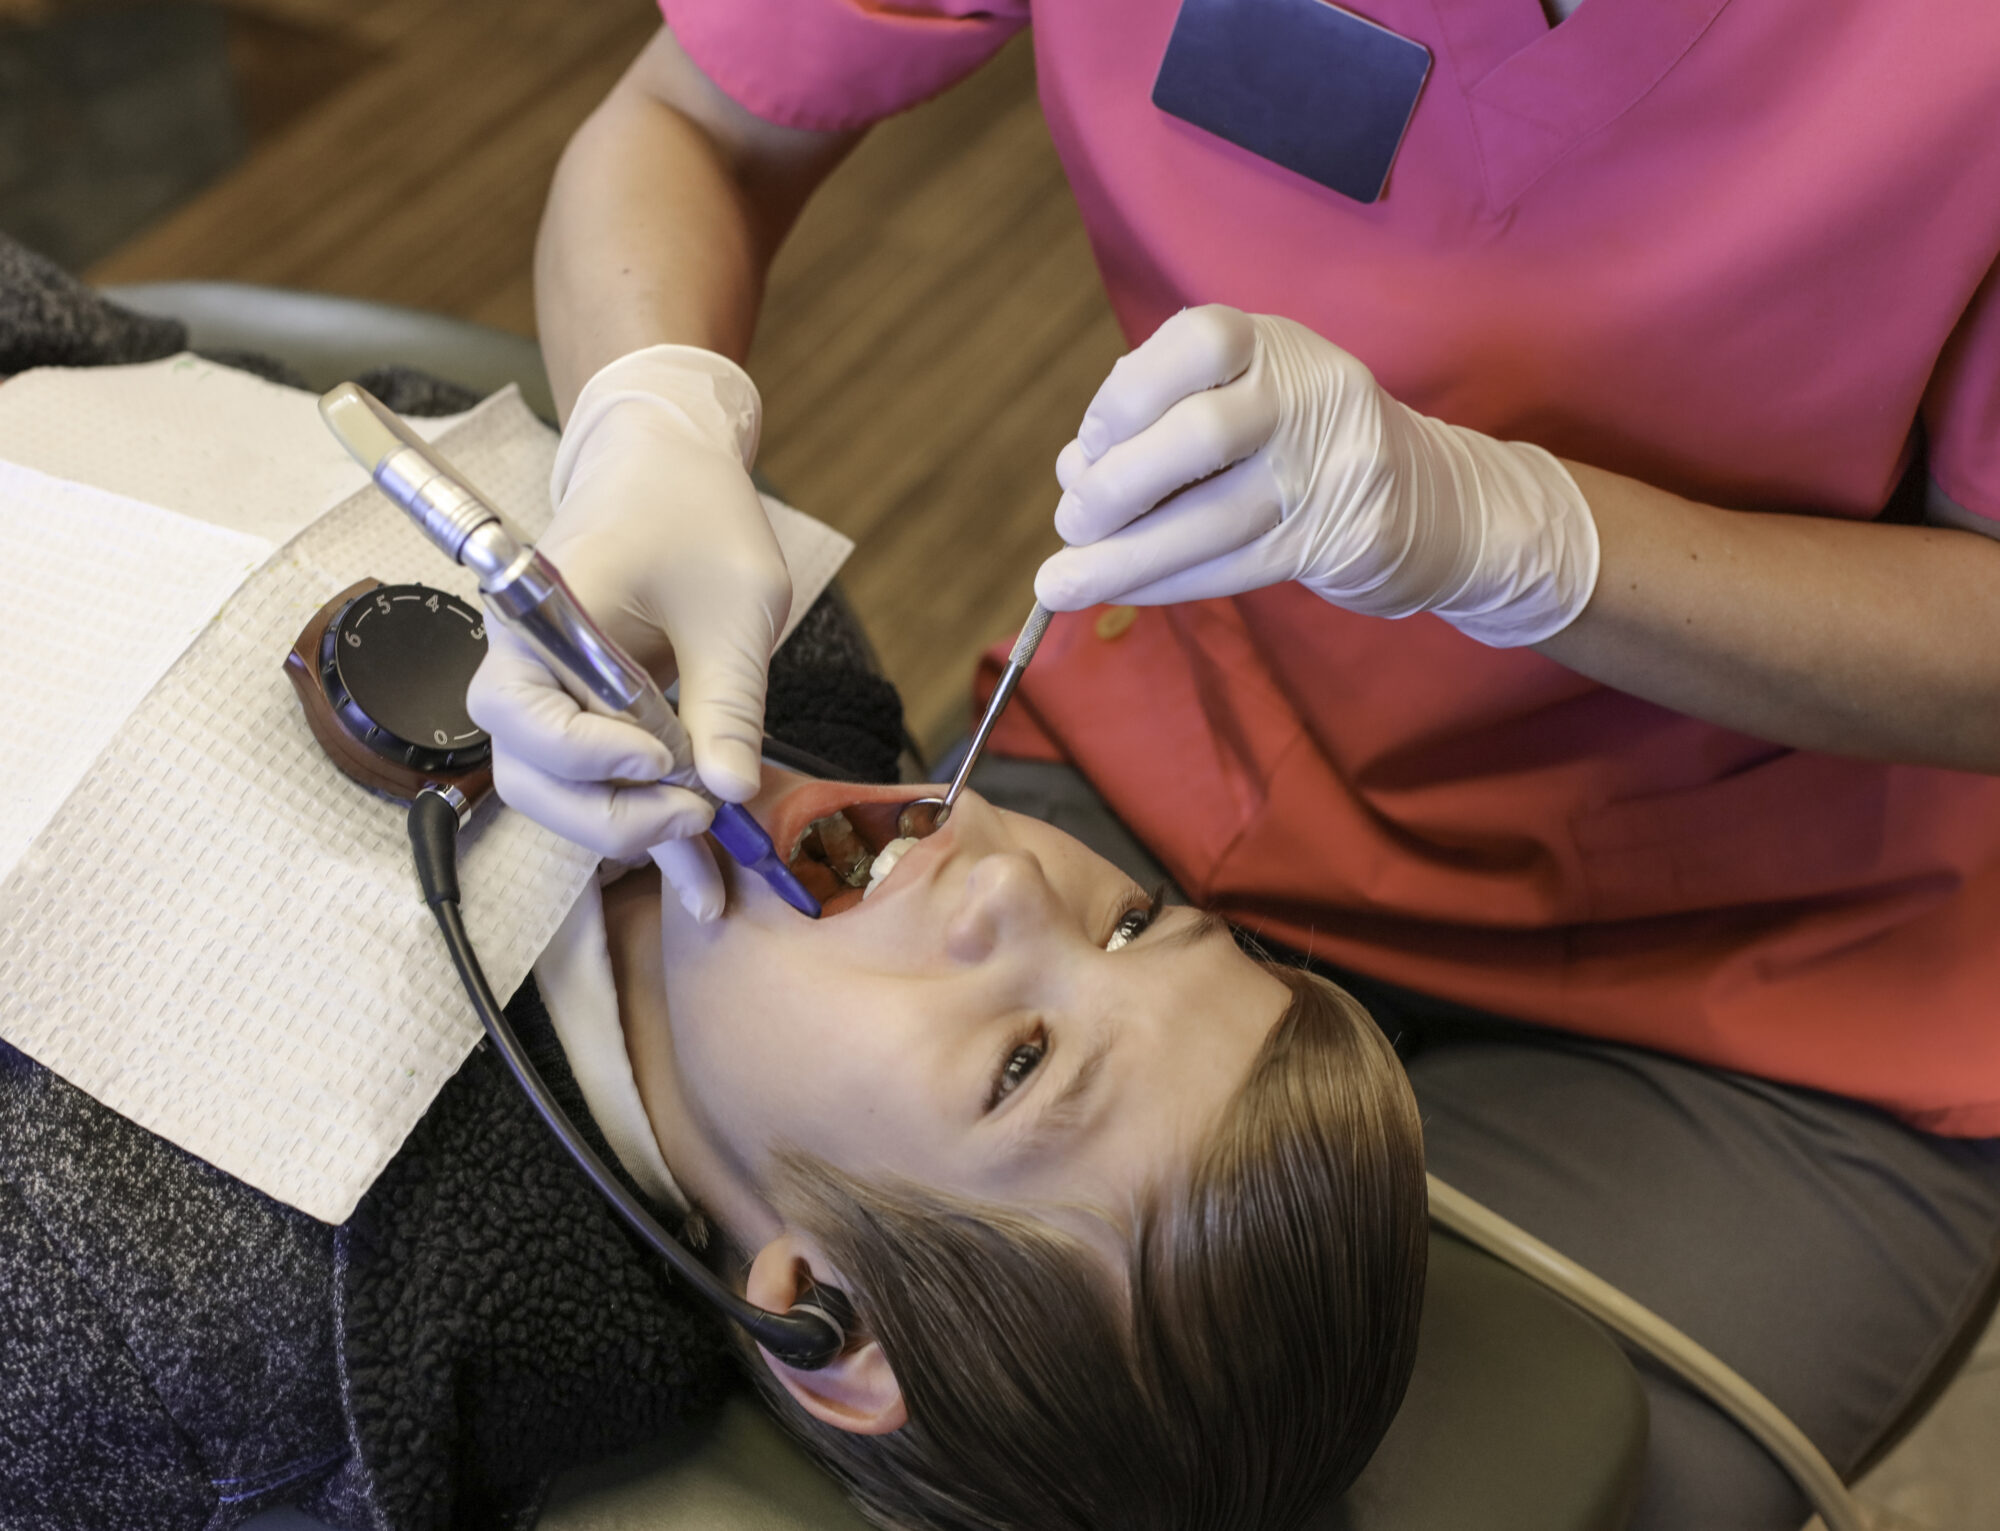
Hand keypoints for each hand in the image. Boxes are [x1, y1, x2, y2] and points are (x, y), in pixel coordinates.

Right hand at [467, 345, 792, 917]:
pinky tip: (702, 874)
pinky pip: (598, 784)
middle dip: (609, 814)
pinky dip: (646, 825)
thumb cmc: (696, 511)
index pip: (524, 715)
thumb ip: (728, 697)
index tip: (664, 762)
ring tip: (708, 850)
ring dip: (627, 832)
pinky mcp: (587, 716)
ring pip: (557, 795)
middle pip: (530, 776)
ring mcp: (552, 696)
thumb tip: (730, 788)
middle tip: (697, 816)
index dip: (587, 754)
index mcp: (539, 618)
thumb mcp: (734, 604)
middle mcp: (527, 665)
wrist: (670, 467)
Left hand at [1034, 306, 1598, 646]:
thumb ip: (1159, 426)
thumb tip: (1070, 472)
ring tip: (1063, 581)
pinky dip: (1167, 582)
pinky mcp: (1344, 538)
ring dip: (1127, 556)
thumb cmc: (1300, 448)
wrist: (1433, 501)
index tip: (1086, 447)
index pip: (1198, 341)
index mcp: (1274, 344)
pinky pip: (1238, 566)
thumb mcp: (1242, 404)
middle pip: (1200, 435)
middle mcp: (1312, 392)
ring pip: (1215, 518)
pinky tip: (1123, 591)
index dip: (1125, 395)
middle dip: (1117, 486)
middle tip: (1071, 522)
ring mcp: (1335, 467)